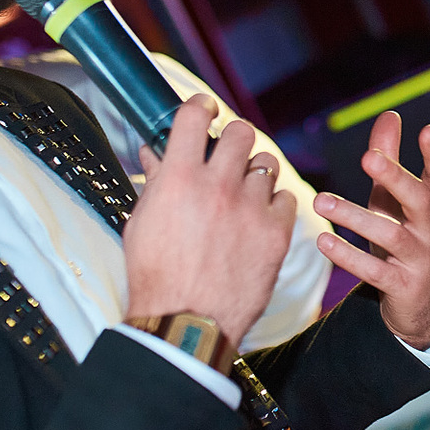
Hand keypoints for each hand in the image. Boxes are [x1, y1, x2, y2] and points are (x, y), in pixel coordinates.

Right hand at [124, 96, 295, 348]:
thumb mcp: (143, 221)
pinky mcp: (276, 233)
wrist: (185, 321)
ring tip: (243, 193)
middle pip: (240, 133)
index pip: (195, 116)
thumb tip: (155, 152)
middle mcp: (218, 185)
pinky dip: (274, 204)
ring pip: (266, 165)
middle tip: (227, 155)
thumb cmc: (156, 275)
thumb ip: (156, 181)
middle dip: (232, 140)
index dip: (201, 108)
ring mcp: (251, 208)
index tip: (205, 111)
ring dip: (254, 173)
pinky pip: (286, 199)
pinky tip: (260, 217)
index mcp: (179, 178)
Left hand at [312, 110, 429, 348]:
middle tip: (367, 157)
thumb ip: (390, 159)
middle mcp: (429, 230)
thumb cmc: (403, 241)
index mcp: (429, 208)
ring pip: (391, 235)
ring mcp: (418, 260)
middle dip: (395, 177)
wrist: (420, 306)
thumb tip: (390, 114)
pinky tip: (323, 241)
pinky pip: (375, 271)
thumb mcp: (395, 201)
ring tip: (321, 202)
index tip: (427, 130)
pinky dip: (348, 256)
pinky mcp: (402, 287)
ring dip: (354, 217)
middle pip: (419, 199)